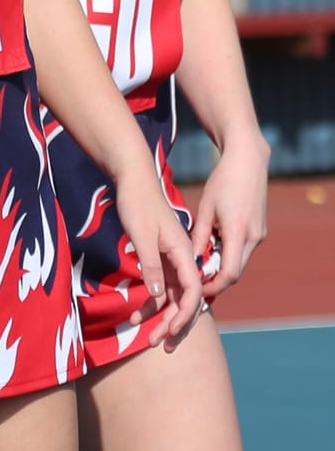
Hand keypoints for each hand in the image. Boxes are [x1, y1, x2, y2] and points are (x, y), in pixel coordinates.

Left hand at [114, 172, 204, 351]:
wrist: (133, 177)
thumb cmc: (137, 201)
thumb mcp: (141, 234)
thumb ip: (151, 263)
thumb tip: (159, 295)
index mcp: (185, 251)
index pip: (193, 292)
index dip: (184, 315)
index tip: (169, 332)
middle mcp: (184, 258)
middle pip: (186, 299)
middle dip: (174, 324)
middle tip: (157, 345)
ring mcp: (174, 258)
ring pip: (174, 295)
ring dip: (162, 316)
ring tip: (146, 338)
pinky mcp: (163, 256)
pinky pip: (164, 284)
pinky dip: (153, 300)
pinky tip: (137, 313)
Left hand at [190, 136, 268, 299]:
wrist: (248, 162)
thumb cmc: (223, 181)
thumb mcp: (205, 207)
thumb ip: (199, 235)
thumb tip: (189, 259)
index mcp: (238, 233)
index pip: (229, 274)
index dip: (213, 285)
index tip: (197, 288)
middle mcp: (254, 237)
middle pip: (236, 271)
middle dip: (216, 278)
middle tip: (194, 279)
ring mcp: (260, 234)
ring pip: (240, 260)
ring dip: (222, 263)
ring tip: (200, 260)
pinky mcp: (260, 229)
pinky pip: (244, 249)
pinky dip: (229, 252)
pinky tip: (213, 244)